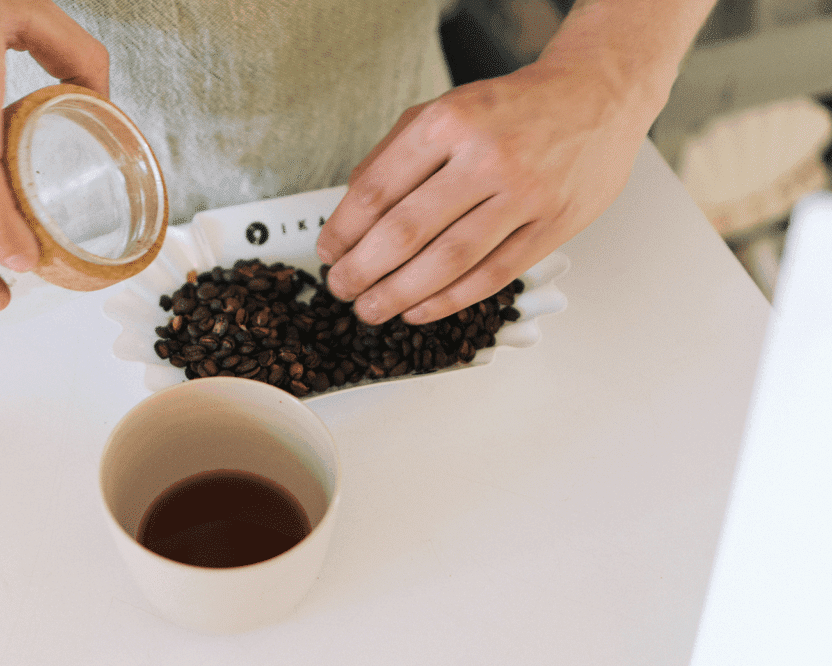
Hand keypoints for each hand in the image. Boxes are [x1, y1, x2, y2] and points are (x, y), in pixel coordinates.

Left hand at [315, 58, 653, 325]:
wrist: (597, 95)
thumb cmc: (515, 106)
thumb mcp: (445, 107)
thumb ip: (394, 153)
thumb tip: (351, 209)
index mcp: (448, 122)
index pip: (376, 190)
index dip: (343, 230)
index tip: (328, 252)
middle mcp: (485, 157)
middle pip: (404, 232)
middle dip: (362, 271)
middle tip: (342, 288)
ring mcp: (523, 195)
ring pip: (446, 261)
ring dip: (399, 295)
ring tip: (372, 309)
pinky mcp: (552, 226)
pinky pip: (491, 276)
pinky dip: (449, 301)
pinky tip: (420, 310)